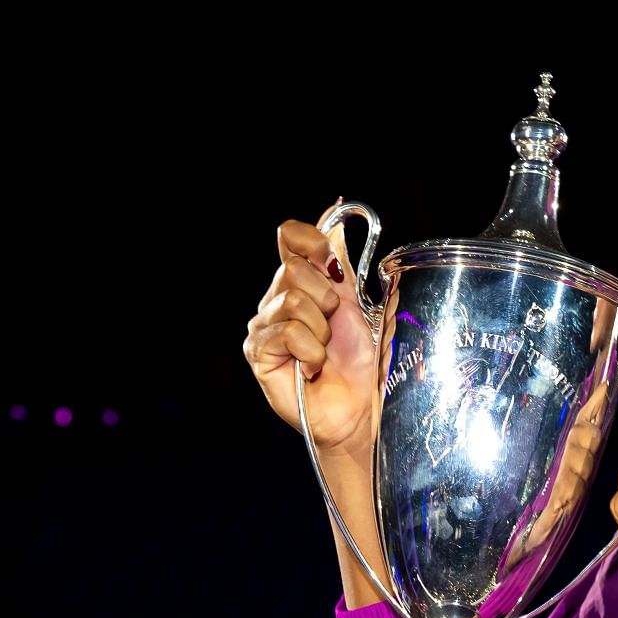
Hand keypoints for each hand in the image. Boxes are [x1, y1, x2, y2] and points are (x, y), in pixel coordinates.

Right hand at [242, 200, 377, 460]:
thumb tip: (336, 210)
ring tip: (324, 352)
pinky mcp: (258, 351)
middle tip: (334, 328)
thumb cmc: (359, 361)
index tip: (335, 265)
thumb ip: (340, 260)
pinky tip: (312, 367)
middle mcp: (275, 299)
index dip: (313, 241)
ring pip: (293, 302)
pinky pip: (287, 332)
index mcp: (299, 282)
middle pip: (294, 270)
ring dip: (321, 330)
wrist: (358, 407)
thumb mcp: (356, 303)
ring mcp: (263, 325)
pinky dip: (311, 351)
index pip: (290, 237)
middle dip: (328, 300)